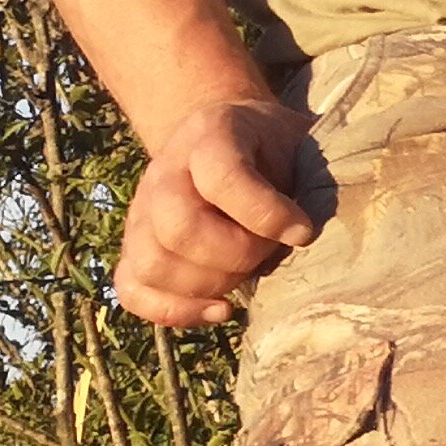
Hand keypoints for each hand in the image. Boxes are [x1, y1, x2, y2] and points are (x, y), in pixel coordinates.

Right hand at [113, 95, 327, 326]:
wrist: (225, 139)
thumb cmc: (271, 146)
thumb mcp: (294, 139)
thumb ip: (307, 173)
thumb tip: (311, 232)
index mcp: (208, 135)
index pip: (222, 177)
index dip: (266, 213)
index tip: (304, 232)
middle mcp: (163, 174)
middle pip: (179, 229)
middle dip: (236, 254)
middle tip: (270, 251)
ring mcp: (140, 214)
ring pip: (153, 265)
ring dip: (209, 283)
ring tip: (248, 273)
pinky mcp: (133, 249)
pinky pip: (134, 290)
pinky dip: (176, 310)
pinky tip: (221, 309)